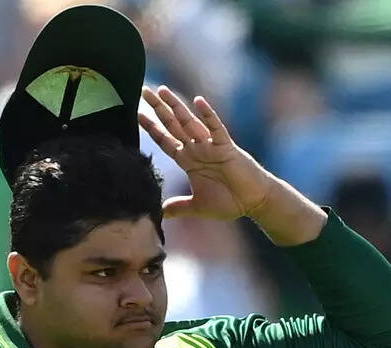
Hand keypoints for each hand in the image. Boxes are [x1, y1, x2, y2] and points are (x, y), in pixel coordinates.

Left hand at [139, 84, 326, 245]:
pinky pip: (216, 128)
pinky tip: (198, 101)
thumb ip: (178, 207)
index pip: (165, 140)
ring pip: (189, 122)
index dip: (152, 128)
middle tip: (144, 91)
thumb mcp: (196, 206)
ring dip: (176, 106)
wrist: (253, 202)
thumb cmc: (228, 201)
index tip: (137, 114)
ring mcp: (210, 146)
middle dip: (158, 109)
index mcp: (188, 160)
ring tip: (162, 91)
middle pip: (173, 125)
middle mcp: (197, 149)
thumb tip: (159, 213)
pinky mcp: (226, 147)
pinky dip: (208, 115)